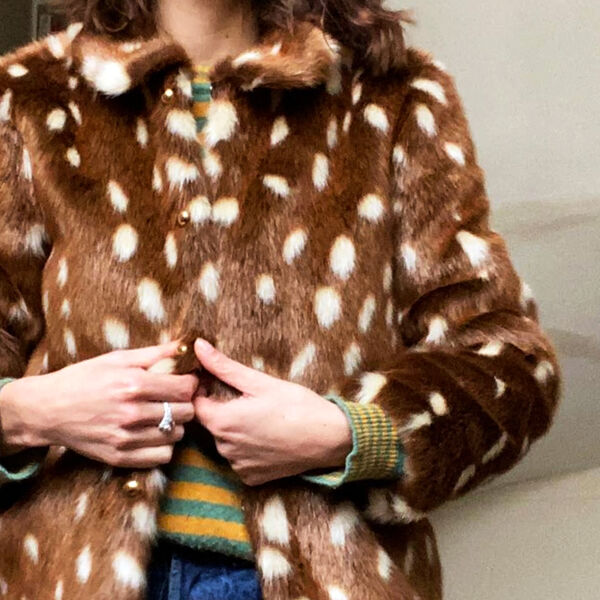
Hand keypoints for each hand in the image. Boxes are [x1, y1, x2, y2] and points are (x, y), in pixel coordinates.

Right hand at [0, 341, 197, 467]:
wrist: (48, 409)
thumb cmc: (84, 379)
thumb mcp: (118, 358)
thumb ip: (156, 353)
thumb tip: (186, 345)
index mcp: (133, 384)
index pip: (185, 388)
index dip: (191, 383)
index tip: (186, 381)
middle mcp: (131, 413)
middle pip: (186, 412)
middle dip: (186, 403)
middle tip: (175, 398)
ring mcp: (125, 438)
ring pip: (177, 434)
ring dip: (175, 424)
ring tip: (163, 415)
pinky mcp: (119, 457)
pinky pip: (162, 456)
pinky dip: (164, 445)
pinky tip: (153, 433)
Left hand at [192, 338, 351, 485]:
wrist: (330, 438)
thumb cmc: (297, 405)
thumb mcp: (260, 381)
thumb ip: (224, 366)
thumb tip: (198, 346)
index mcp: (223, 422)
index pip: (194, 404)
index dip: (202, 390)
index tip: (216, 381)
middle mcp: (226, 448)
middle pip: (211, 423)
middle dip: (221, 408)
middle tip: (245, 396)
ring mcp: (239, 466)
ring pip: (225, 442)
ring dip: (234, 428)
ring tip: (260, 415)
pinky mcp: (252, 478)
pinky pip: (240, 459)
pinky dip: (247, 447)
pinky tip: (266, 436)